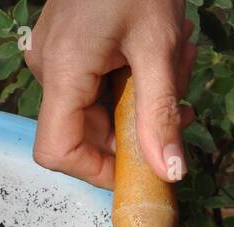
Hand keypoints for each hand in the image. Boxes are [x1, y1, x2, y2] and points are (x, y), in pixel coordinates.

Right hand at [25, 0, 196, 187]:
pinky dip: (135, 78)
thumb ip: (161, 115)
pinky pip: (99, 83)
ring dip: (145, 99)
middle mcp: (49, 68)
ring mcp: (56, 56)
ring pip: (100, 107)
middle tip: (184, 100)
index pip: (58, 152)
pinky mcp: (69, 47)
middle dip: (140, 126)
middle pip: (87, 132)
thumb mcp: (159, 47)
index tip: (140, 165)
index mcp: (62, 71)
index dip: (96, 170)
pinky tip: (162, 53)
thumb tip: (169, 172)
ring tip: (179, 62)